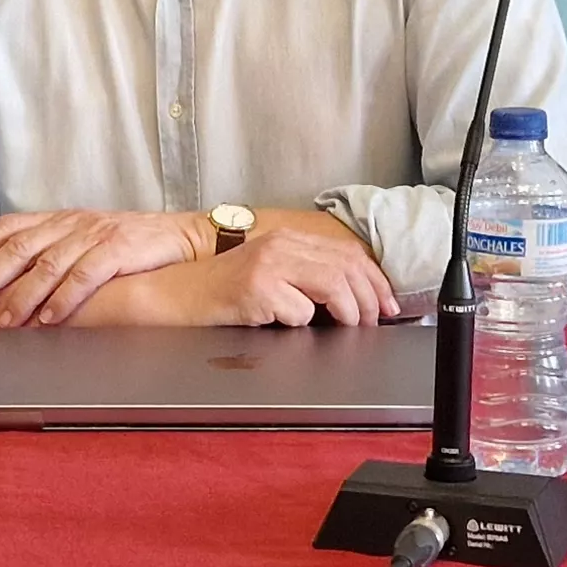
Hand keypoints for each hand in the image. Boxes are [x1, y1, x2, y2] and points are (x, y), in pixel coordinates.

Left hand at [0, 209, 207, 330]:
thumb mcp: (87, 240)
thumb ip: (54, 255)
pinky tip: (47, 318)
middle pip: (21, 247)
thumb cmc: (132, 245)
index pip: (11, 226)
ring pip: (48, 264)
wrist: (183, 238)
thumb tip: (11, 283)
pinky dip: (63, 299)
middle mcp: (73, 224)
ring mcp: (95, 235)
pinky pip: (85, 276)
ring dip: (20, 295)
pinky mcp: (119, 250)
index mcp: (62, 219)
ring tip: (1, 320)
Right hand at [122, 225, 396, 328]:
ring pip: (331, 286)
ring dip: (348, 312)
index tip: (389, 304)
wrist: (178, 294)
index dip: (375, 280)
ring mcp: (267, 266)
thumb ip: (307, 274)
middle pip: (345, 268)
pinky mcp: (255, 290)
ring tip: (348, 327)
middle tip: (373, 322)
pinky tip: (288, 324)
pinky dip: (302, 322)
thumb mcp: (270, 272)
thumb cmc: (224, 290)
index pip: (347, 253)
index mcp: (288, 239)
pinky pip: (298, 312)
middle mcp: (280, 246)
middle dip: (369, 300)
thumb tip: (355, 296)